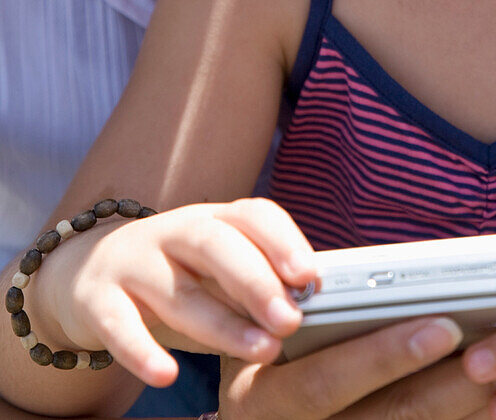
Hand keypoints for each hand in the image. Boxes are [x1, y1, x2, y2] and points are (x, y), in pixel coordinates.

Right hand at [40, 198, 315, 385]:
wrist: (88, 273)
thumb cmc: (176, 276)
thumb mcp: (215, 270)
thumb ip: (257, 281)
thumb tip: (312, 304)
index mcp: (213, 219)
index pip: (251, 214)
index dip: (283, 240)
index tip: (311, 276)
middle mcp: (174, 231)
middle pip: (216, 244)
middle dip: (257, 281)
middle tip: (291, 319)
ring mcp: (133, 261)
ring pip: (178, 290)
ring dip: (222, 323)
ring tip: (263, 351)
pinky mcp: (97, 297)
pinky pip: (118, 323)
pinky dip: (141, 350)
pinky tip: (167, 375)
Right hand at [220, 316, 495, 419]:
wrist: (263, 419)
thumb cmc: (271, 353)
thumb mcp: (269, 329)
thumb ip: (317, 309)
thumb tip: (402, 280)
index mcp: (266, 399)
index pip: (328, 382)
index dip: (386, 356)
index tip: (444, 324)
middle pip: (391, 419)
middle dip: (457, 383)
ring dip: (486, 406)